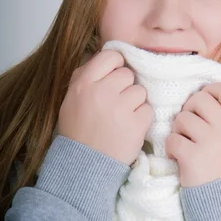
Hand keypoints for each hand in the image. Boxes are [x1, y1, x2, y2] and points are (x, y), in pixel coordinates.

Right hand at [58, 49, 152, 166]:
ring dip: (134, 104)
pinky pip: (148, 110)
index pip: (110, 55)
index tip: (113, 78)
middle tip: (114, 104)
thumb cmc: (78, 130)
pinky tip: (128, 128)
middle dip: (124, 87)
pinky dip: (141, 119)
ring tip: (120, 118)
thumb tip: (110, 57)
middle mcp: (101, 92)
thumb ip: (87, 75)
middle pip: (127, 74)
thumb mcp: (72, 98)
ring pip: (140, 92)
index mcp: (83, 83)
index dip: (115, 66)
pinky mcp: (136, 124)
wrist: (83, 165)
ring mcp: (120, 108)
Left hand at [165, 83, 220, 187]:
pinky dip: (170, 147)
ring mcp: (211, 142)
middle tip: (188, 127)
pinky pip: (172, 138)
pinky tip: (178, 157)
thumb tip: (208, 99)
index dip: (210, 90)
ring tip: (184, 145)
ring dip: (178, 130)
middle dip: (188, 110)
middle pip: (200, 99)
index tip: (202, 103)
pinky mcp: (193, 156)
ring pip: (182, 118)